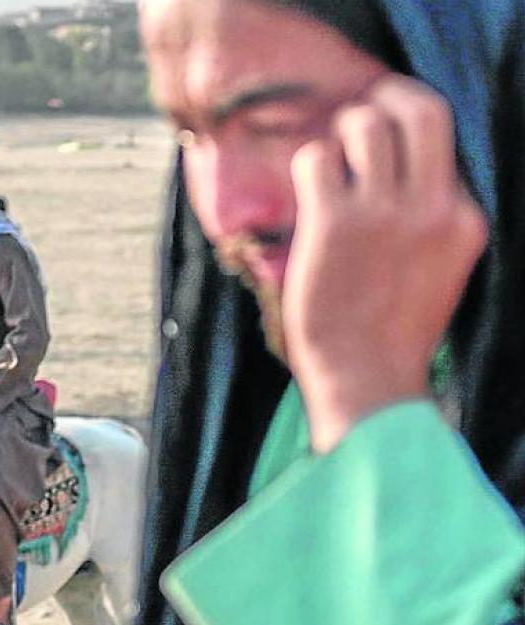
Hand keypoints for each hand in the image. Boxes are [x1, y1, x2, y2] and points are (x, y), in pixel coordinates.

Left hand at [285, 75, 486, 451]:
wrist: (366, 380)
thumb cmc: (392, 332)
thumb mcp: (440, 270)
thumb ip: (430, 222)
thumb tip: (399, 178)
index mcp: (463, 218)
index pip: (446, 140)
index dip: (409, 126)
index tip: (384, 136)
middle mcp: (431, 207)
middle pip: (422, 108)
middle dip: (386, 97)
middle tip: (360, 113)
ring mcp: (383, 212)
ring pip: (365, 123)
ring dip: (339, 132)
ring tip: (329, 163)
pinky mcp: (334, 223)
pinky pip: (316, 158)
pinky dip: (308, 165)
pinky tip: (307, 195)